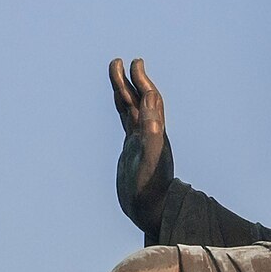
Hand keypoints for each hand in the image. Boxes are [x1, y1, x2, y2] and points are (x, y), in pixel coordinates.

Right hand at [112, 58, 173, 239]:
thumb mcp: (151, 161)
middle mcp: (149, 132)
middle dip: (130, 80)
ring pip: (131, 109)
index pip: (149, 99)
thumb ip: (152, 134)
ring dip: (125, 91)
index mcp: (154, 131)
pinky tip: (120, 106)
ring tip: (116, 74)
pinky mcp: (133, 150)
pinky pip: (127, 123)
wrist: (152, 210)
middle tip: (119, 61)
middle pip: (139, 99)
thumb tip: (151, 106)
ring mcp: (140, 140)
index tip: (134, 62)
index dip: (142, 80)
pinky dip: (123, 109)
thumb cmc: (151, 189)